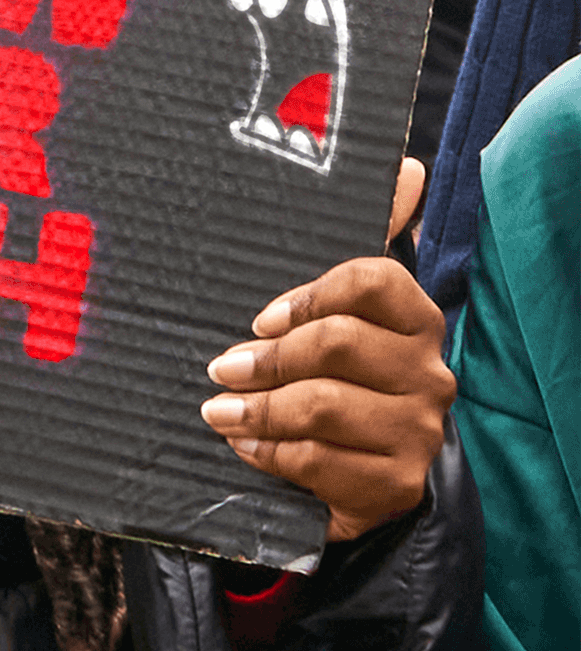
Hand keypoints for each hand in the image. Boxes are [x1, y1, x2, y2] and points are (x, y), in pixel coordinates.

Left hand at [200, 159, 453, 542]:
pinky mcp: (398, 483)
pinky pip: (323, 463)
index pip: (372, 279)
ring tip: (220, 410)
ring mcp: (419, 430)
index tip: (259, 318)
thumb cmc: (338, 374)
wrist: (363, 474)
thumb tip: (409, 167)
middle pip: (338, 344)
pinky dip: (272, 453)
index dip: (309, 294)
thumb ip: (367, 237)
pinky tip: (247, 445)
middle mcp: (429, 371)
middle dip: (268, 359)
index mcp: (415, 317)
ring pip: (325, 407)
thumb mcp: (340, 309)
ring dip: (259, 409)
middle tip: (222, 367)